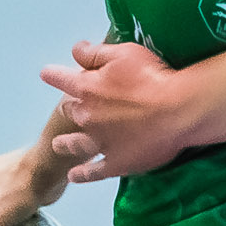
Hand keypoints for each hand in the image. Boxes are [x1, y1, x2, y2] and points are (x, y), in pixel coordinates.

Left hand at [41, 39, 192, 183]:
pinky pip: (94, 172)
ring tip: (59, 145)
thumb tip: (75, 50)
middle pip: (70, 111)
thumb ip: (95, 53)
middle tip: (70, 107)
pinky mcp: (116, 163)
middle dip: (70, 107)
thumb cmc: (152, 77)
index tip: (47, 74)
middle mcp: (87, 116)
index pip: (61, 78)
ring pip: (75, 144)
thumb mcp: (123, 54)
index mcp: (87, 88)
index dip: (53, 75)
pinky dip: (82, 174)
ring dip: (66, 143)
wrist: (178, 111)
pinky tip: (74, 176)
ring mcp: (101, 142)